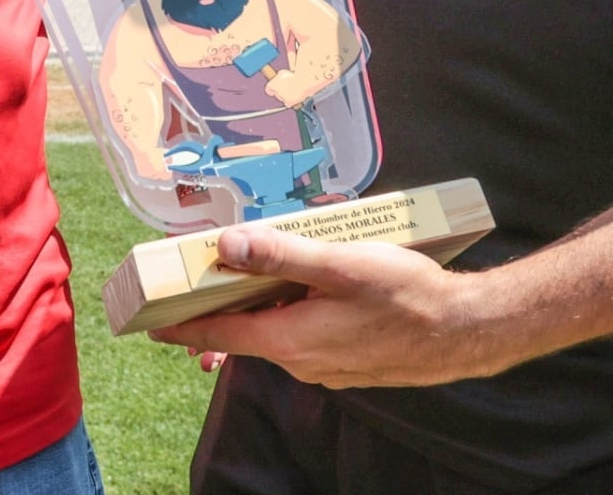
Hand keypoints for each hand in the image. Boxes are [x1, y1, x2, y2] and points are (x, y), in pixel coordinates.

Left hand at [148, 225, 507, 388]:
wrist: (466, 332)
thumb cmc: (408, 295)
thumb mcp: (341, 264)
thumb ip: (281, 254)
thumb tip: (226, 245)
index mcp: (289, 339)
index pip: (216, 333)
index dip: (178, 324)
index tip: (146, 319)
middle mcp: (300, 361)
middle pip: (242, 333)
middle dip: (215, 307)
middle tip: (192, 280)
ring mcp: (324, 366)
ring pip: (274, 333)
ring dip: (258, 307)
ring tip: (247, 273)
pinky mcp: (345, 363)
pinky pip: (301, 338)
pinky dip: (288, 315)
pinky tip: (301, 290)